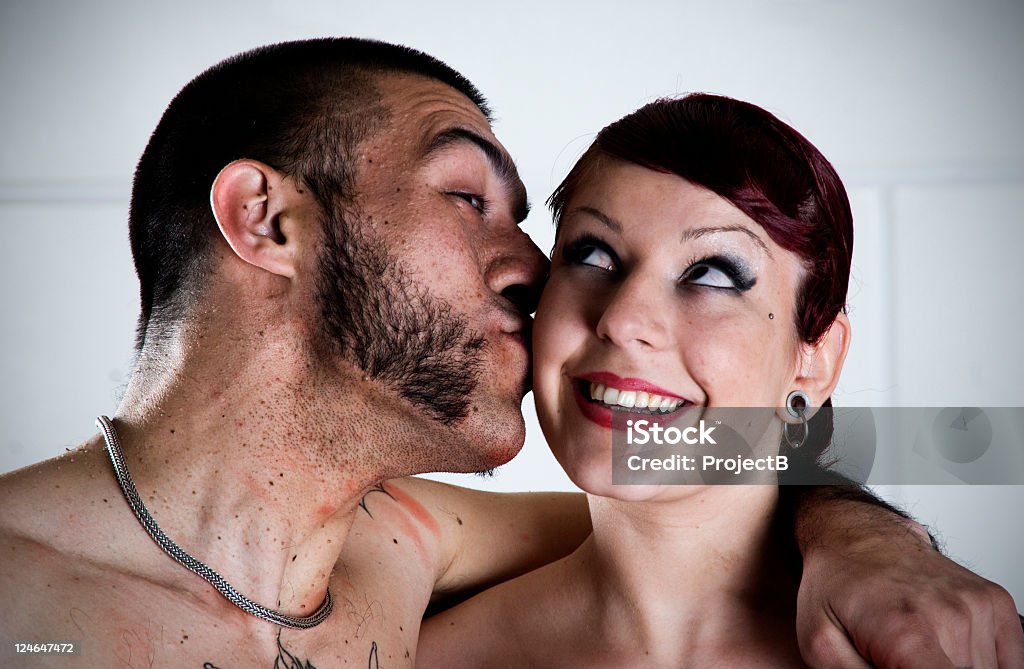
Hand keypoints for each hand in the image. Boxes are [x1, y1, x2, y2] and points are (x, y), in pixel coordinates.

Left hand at [796, 516, 1023, 667]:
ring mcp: (977, 608)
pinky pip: (1007, 660)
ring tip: (916, 650)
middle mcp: (950, 618)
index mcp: (907, 634)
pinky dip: (981, 662)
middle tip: (899, 659)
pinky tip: (945, 645)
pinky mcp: (995, 603)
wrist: (858, 535)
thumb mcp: (820, 643)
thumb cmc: (837, 586)